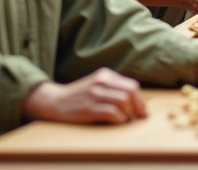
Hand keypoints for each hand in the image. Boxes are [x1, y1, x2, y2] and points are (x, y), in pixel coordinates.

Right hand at [22, 68, 146, 123]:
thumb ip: (114, 89)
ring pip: (124, 102)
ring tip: (124, 120)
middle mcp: (101, 81)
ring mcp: (94, 94)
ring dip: (128, 114)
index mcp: (105, 75)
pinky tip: (116, 122)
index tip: (143, 111)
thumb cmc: (79, 97)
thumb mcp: (97, 86)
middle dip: (138, 107)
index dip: (141, 100)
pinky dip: (119, 119)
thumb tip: (137, 103)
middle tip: (139, 118)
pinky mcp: (88, 108)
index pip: (132, 85)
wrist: (54, 102)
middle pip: (131, 92)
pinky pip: (112, 113)